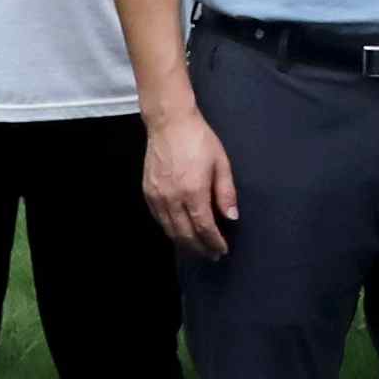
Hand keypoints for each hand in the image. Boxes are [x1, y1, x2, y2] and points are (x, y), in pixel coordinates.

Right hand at [142, 103, 238, 258]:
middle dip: (199, 248)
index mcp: (193, 191)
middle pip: (185, 234)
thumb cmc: (199, 140)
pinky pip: (159, 219)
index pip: (204, 227)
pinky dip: (170, 230)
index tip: (222, 249)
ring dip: (184, 243)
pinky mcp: (147, 192)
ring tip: (197, 248)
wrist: (169, 123)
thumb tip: (231, 217)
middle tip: (211, 255)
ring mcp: (157, 196)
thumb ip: (226, 192)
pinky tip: (179, 232)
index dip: (213, 242)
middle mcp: (172, 198)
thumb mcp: (221, 163)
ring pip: (169, 230)